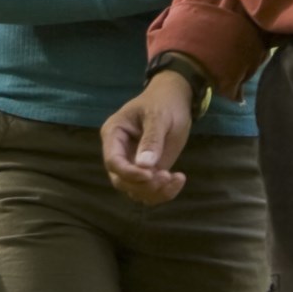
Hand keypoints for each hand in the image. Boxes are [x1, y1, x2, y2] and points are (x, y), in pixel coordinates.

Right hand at [101, 70, 195, 202]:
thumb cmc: (163, 102)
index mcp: (114, 134)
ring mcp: (132, 164)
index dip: (129, 173)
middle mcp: (119, 152)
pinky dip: (164, 192)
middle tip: (166, 176)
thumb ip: (152, 139)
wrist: (174, 99)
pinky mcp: (147, 171)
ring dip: (155, 192)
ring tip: (177, 178)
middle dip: (143, 185)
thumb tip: (144, 165)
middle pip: (121, 180)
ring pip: (135, 190)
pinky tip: (179, 179)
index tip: (151, 175)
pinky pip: (150, 190)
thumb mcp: (159, 116)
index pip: (113, 161)